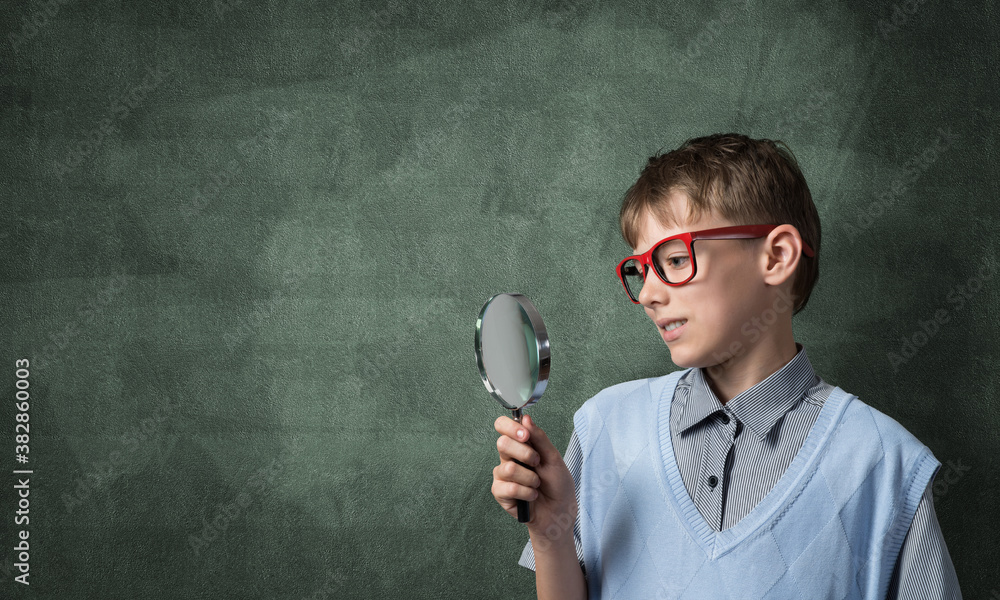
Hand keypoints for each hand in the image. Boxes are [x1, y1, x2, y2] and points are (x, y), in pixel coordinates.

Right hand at [491, 414, 577, 539]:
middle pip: (502, 443)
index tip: (525, 435)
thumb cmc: (558, 485)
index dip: (510, 427)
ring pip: (508, 468)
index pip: (503, 426)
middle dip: (525, 454)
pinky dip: (526, 492)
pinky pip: (509, 487)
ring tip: (537, 484)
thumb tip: (526, 419)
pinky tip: (531, 496)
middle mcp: (508, 457)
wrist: (559, 512)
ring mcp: (502, 475)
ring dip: (530, 478)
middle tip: (537, 463)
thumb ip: (539, 438)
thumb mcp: (553, 458)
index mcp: (520, 445)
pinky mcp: (500, 493)